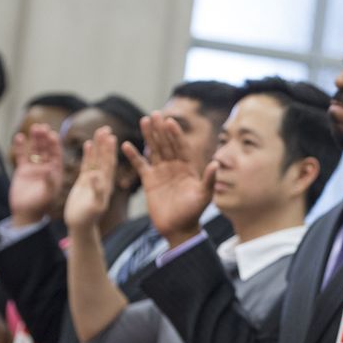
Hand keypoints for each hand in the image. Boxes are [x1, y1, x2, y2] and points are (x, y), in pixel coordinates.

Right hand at [10, 123, 62, 225]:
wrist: (26, 213)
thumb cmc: (41, 205)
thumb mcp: (48, 194)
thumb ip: (50, 182)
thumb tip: (51, 170)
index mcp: (56, 171)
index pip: (57, 155)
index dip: (55, 144)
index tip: (53, 134)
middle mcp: (46, 167)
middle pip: (46, 149)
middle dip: (44, 138)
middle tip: (42, 127)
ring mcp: (35, 167)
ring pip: (35, 150)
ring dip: (35, 139)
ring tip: (34, 128)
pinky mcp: (23, 170)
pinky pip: (21, 156)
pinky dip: (20, 147)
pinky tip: (19, 137)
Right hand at [64, 127, 118, 231]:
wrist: (80, 226)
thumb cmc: (88, 219)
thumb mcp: (94, 205)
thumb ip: (96, 191)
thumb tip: (96, 175)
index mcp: (107, 184)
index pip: (109, 164)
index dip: (110, 150)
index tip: (112, 136)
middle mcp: (102, 179)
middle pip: (104, 158)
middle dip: (106, 143)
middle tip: (107, 128)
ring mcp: (94, 179)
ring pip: (96, 159)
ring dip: (98, 145)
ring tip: (100, 131)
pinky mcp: (84, 181)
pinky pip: (87, 165)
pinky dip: (88, 154)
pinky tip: (88, 143)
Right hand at [122, 112, 213, 246]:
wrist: (178, 229)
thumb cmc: (194, 213)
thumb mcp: (204, 196)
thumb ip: (209, 179)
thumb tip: (216, 163)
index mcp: (188, 167)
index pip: (181, 147)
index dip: (176, 134)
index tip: (170, 121)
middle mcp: (175, 166)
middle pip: (167, 144)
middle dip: (161, 129)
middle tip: (154, 114)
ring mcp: (161, 172)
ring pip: (154, 150)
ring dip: (149, 136)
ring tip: (144, 120)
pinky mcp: (149, 181)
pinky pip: (140, 165)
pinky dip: (133, 156)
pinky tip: (125, 144)